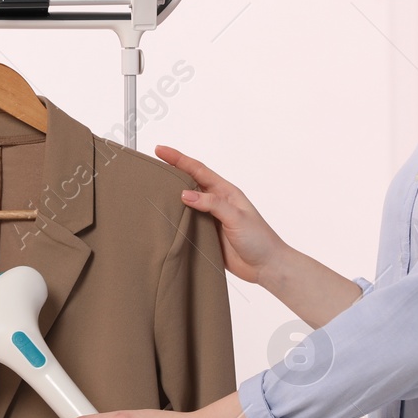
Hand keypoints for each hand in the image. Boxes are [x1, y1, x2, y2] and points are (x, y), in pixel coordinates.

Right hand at [154, 144, 289, 285]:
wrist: (266, 267)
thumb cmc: (259, 240)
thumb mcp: (237, 218)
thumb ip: (212, 204)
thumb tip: (185, 194)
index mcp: (226, 192)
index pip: (198, 170)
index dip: (178, 159)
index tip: (160, 150)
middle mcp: (216, 202)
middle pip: (189, 182)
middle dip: (171, 171)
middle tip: (151, 165)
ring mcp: (210, 218)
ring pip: (185, 203)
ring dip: (170, 195)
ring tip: (151, 187)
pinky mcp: (206, 234)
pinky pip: (187, 222)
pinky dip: (174, 218)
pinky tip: (163, 216)